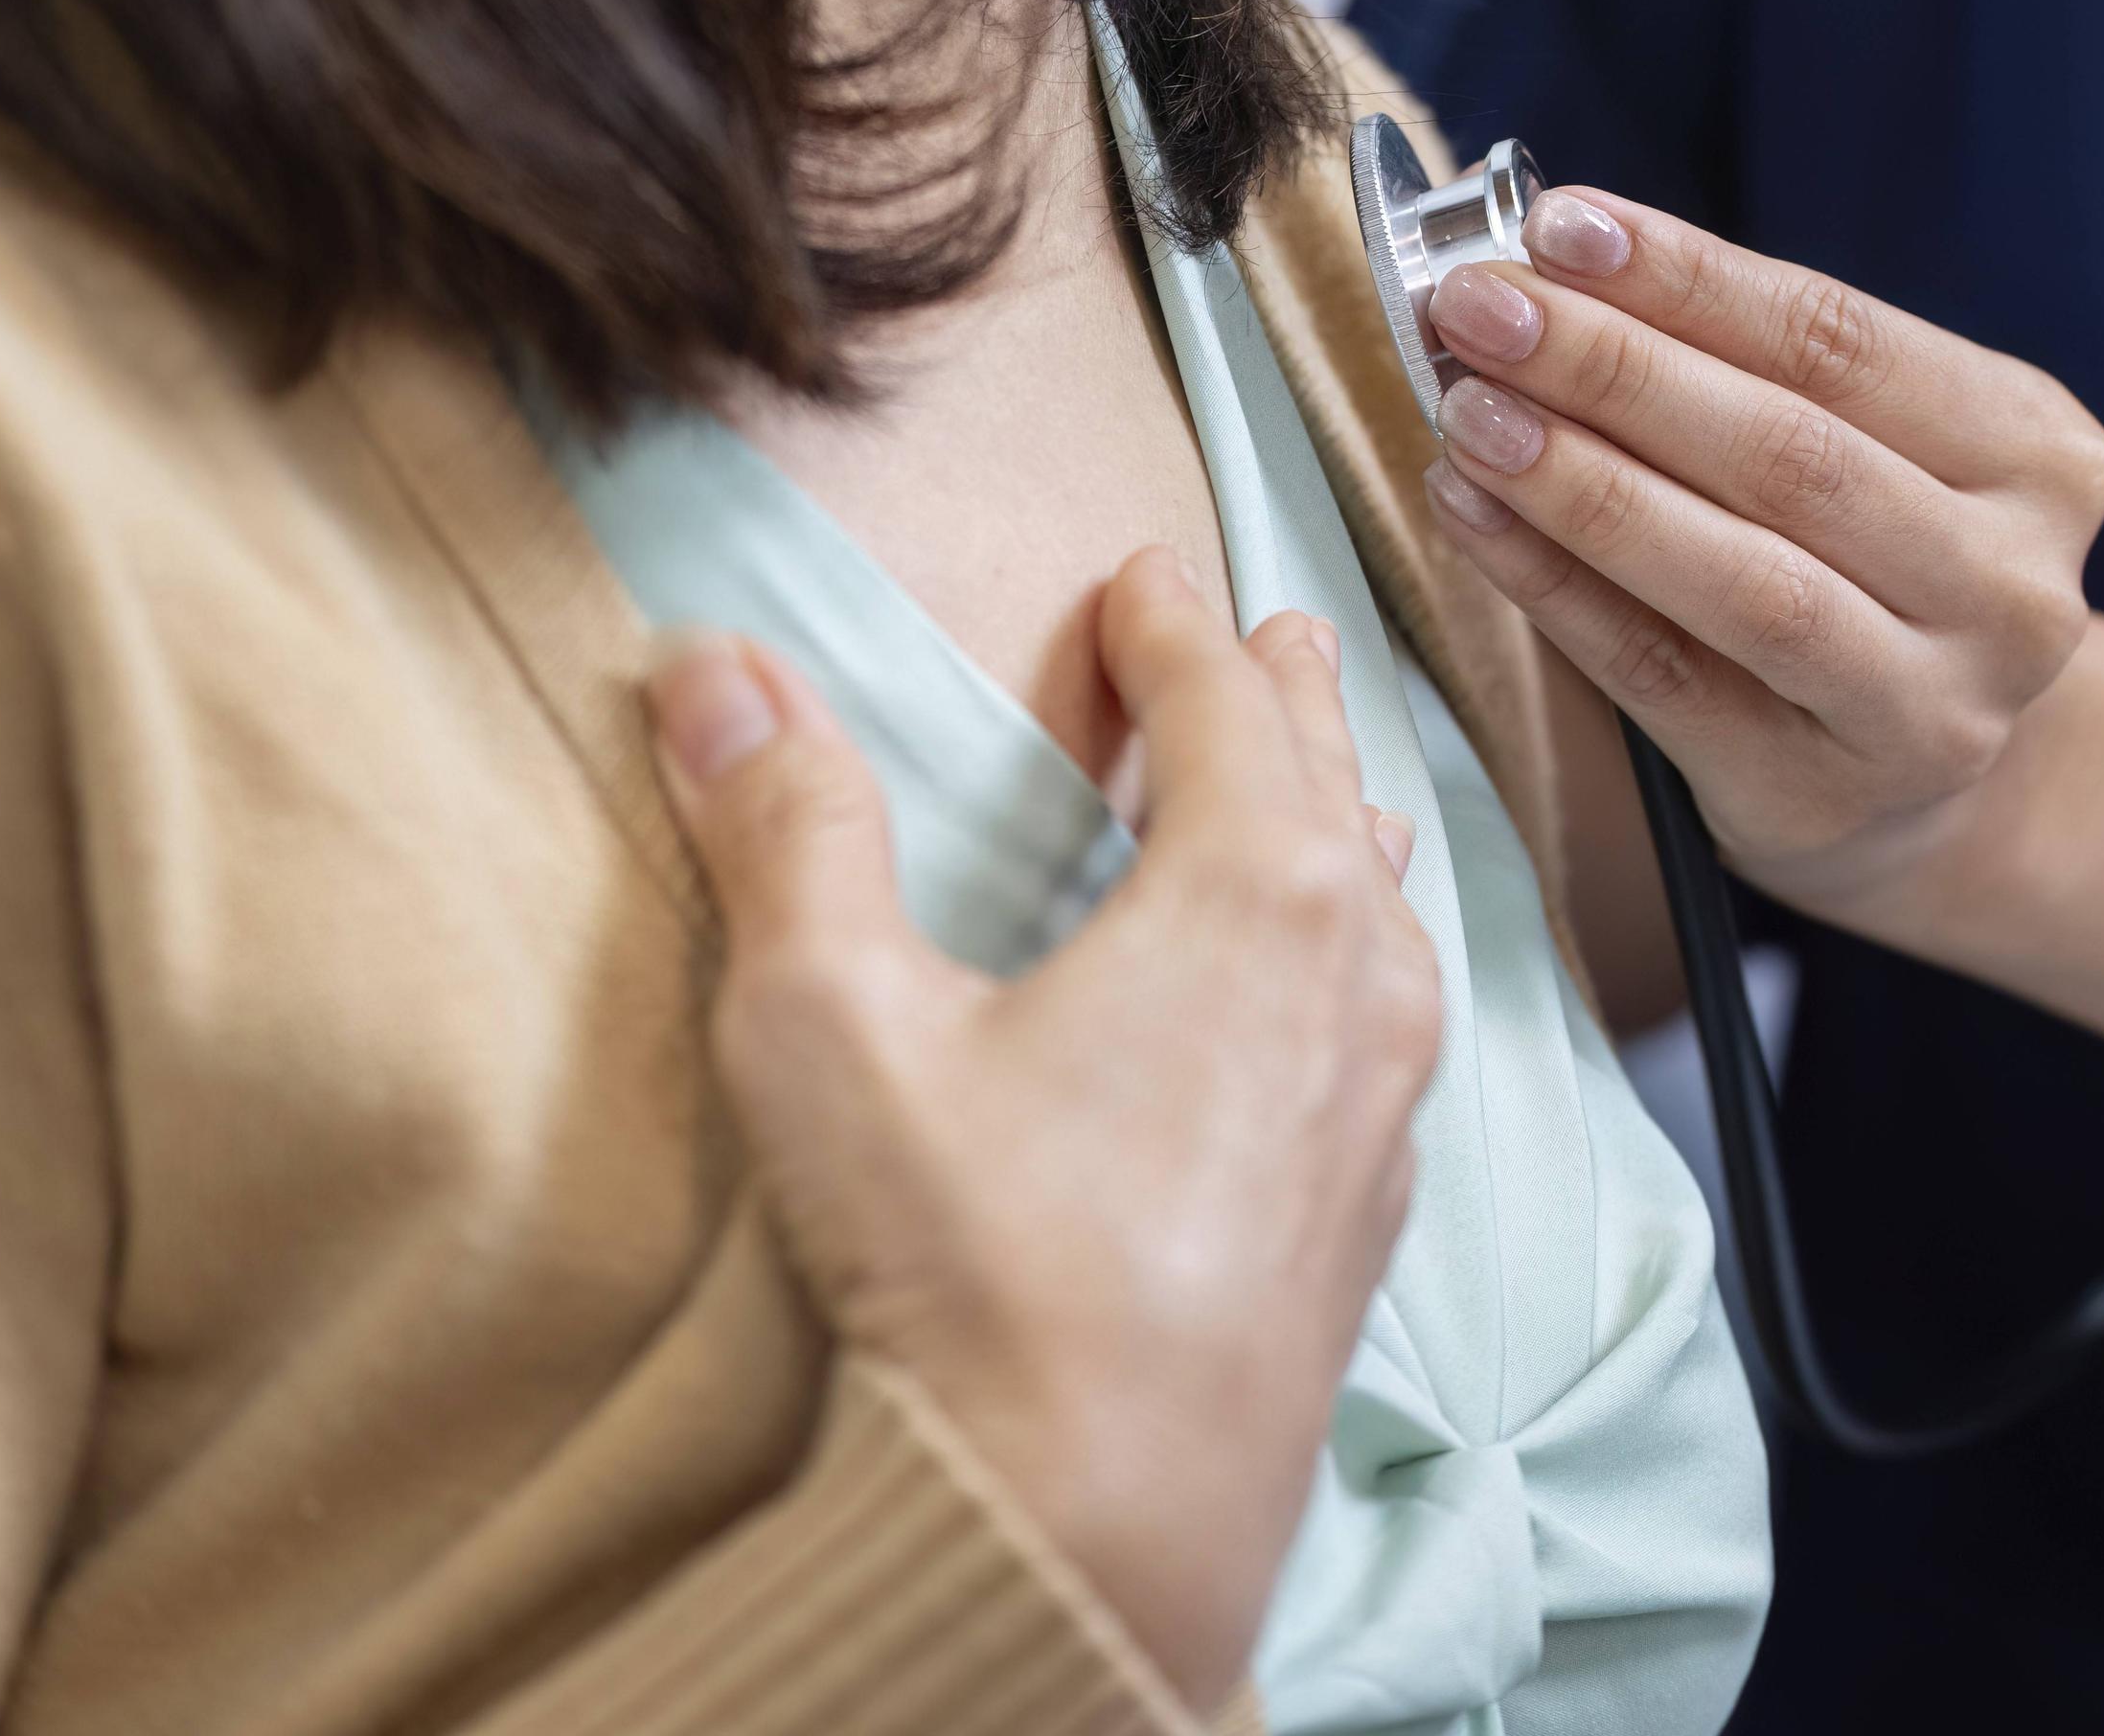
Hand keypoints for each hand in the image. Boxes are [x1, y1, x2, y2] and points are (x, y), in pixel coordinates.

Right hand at [643, 550, 1440, 1709]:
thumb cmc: (978, 1272)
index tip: (1144, 575)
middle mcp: (1355, 976)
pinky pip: (1389, 1014)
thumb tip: (715, 665)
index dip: (1172, 626)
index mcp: (1255, 892)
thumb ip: (785, 832)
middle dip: (1285, 694)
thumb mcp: (838, 1026)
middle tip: (1268, 631)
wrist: (1099, 1528)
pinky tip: (1333, 990)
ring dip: (1339, 818)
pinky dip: (1356, 946)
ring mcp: (1382, 1097)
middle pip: (1329, 781)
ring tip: (1326, 782)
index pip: (1222, 703)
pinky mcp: (1369, 1203)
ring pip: (1380, 901)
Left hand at [1414, 189, 2103, 920]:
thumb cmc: (1865, 568)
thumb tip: (1550, 266)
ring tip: (1469, 414)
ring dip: (1584, 482)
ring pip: (1741, 577)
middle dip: (1614, 367)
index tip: (1560, 225)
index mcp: (2038, 455)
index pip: (1844, 341)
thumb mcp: (1866, 445)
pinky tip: (1472, 514)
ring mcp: (1928, 707)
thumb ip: (1742, 363)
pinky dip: (1554, 586)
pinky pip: (1660, 677)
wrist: (1918, 784)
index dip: (1692, 279)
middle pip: (1790, 453)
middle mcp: (2010, 587)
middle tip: (1477, 308)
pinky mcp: (1817, 796)